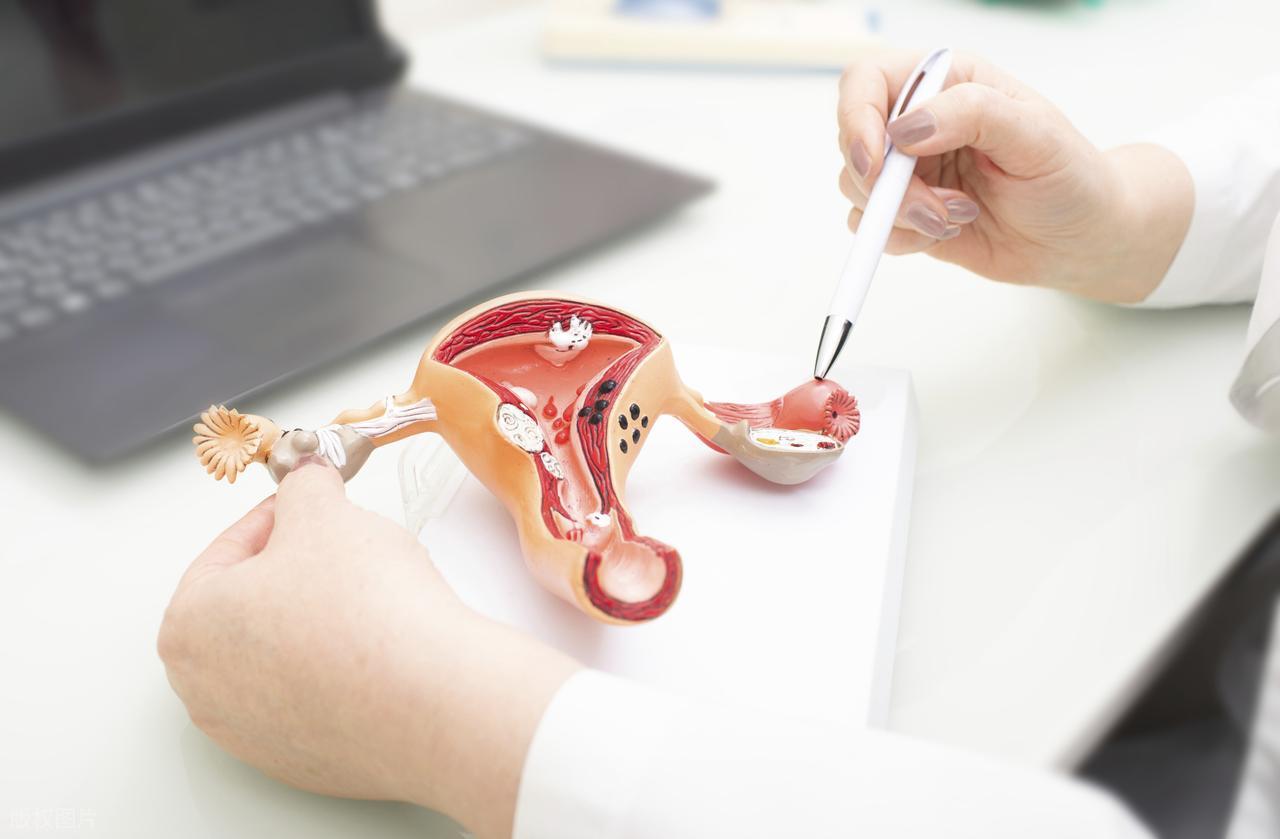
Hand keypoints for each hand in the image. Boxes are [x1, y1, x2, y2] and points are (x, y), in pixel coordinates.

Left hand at [158, 459, 579, 838]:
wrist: (433, 701)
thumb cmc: (367, 615)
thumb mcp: (326, 510)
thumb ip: (304, 485)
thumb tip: (307, 483)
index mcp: (189, 626)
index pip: (228, 549)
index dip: (278, 516)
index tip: (310, 505)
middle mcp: (205, 691)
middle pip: (248, 606)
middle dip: (293, 572)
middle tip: (340, 549)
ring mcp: (251, 735)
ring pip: (280, 654)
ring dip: (316, 622)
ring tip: (368, 600)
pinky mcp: (302, 762)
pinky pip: (314, 696)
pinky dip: (339, 669)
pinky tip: (379, 648)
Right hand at [837, 50, 1191, 302]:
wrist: (1079, 239)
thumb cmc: (1070, 178)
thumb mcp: (1035, 135)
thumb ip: (974, 114)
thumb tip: (909, 126)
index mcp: (947, 82)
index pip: (867, 81)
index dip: (857, 118)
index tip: (876, 163)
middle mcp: (919, 121)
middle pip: (852, 140)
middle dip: (885, 183)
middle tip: (934, 206)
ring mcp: (908, 170)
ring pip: (856, 188)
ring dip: (901, 214)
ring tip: (959, 216)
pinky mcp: (906, 213)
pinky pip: (872, 227)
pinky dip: (902, 237)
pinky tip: (950, 231)